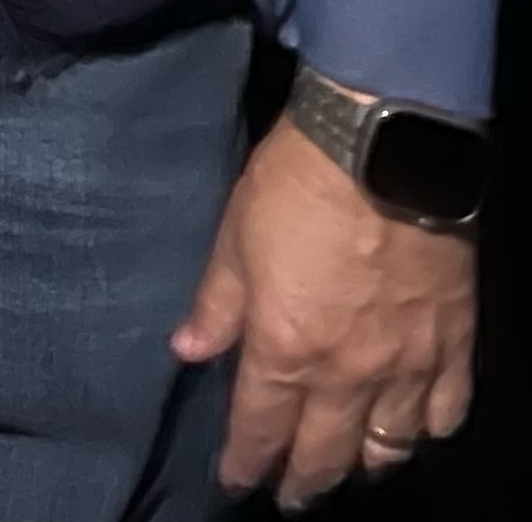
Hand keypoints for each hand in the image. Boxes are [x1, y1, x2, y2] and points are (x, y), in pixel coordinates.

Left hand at [172, 109, 475, 507]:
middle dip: (303, 483)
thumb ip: (216, 304)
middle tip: (290, 499)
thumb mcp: (233, 238)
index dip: (245, 461)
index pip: (261, 427)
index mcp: (285, 348)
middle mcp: (348, 374)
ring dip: (365, 466)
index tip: (235, 482)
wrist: (382, 154)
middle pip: (327, 454)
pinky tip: (413, 431)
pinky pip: (446, 414)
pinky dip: (427, 431)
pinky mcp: (454, 347)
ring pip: (390, 447)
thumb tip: (187, 351)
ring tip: (348, 471)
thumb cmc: (295, 187)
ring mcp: (407, 366)